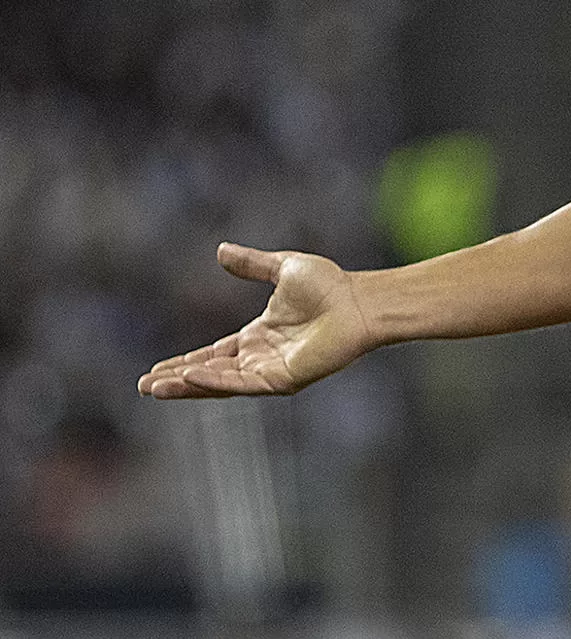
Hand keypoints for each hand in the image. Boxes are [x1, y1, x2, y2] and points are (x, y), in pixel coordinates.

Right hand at [137, 244, 377, 398]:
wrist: (359, 299)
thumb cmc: (331, 285)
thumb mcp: (282, 268)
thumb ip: (252, 263)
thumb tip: (221, 250)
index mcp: (258, 337)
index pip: (213, 355)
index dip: (184, 362)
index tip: (155, 370)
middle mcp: (261, 358)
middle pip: (210, 374)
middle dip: (176, 381)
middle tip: (144, 386)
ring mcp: (271, 371)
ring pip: (220, 384)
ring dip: (187, 385)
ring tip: (154, 387)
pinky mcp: (283, 379)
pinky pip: (242, 384)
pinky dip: (215, 381)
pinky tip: (189, 377)